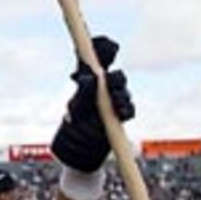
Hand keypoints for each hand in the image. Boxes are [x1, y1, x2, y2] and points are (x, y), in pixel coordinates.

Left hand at [51, 35, 135, 172]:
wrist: (79, 156)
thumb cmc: (72, 131)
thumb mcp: (75, 111)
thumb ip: (84, 93)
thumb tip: (94, 76)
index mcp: (86, 82)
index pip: (93, 60)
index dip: (101, 47)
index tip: (106, 43)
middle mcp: (101, 89)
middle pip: (113, 74)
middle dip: (113, 77)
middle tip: (110, 81)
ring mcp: (112, 102)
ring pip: (122, 90)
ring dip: (120, 94)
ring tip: (115, 103)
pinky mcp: (120, 116)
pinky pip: (128, 109)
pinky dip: (126, 109)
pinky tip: (121, 112)